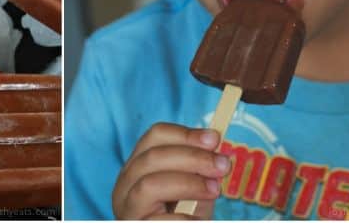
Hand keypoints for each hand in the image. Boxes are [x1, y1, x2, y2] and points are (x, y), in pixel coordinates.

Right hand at [112, 123, 229, 219]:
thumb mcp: (192, 190)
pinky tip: (199, 220)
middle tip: (223, 165)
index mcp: (137, 166)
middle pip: (152, 157)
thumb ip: (201, 172)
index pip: (154, 136)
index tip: (214, 139)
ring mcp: (127, 208)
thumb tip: (216, 154)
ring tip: (215, 190)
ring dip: (188, 183)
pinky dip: (183, 218)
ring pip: (149, 184)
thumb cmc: (184, 217)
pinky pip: (159, 220)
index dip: (185, 134)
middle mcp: (125, 184)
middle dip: (192, 157)